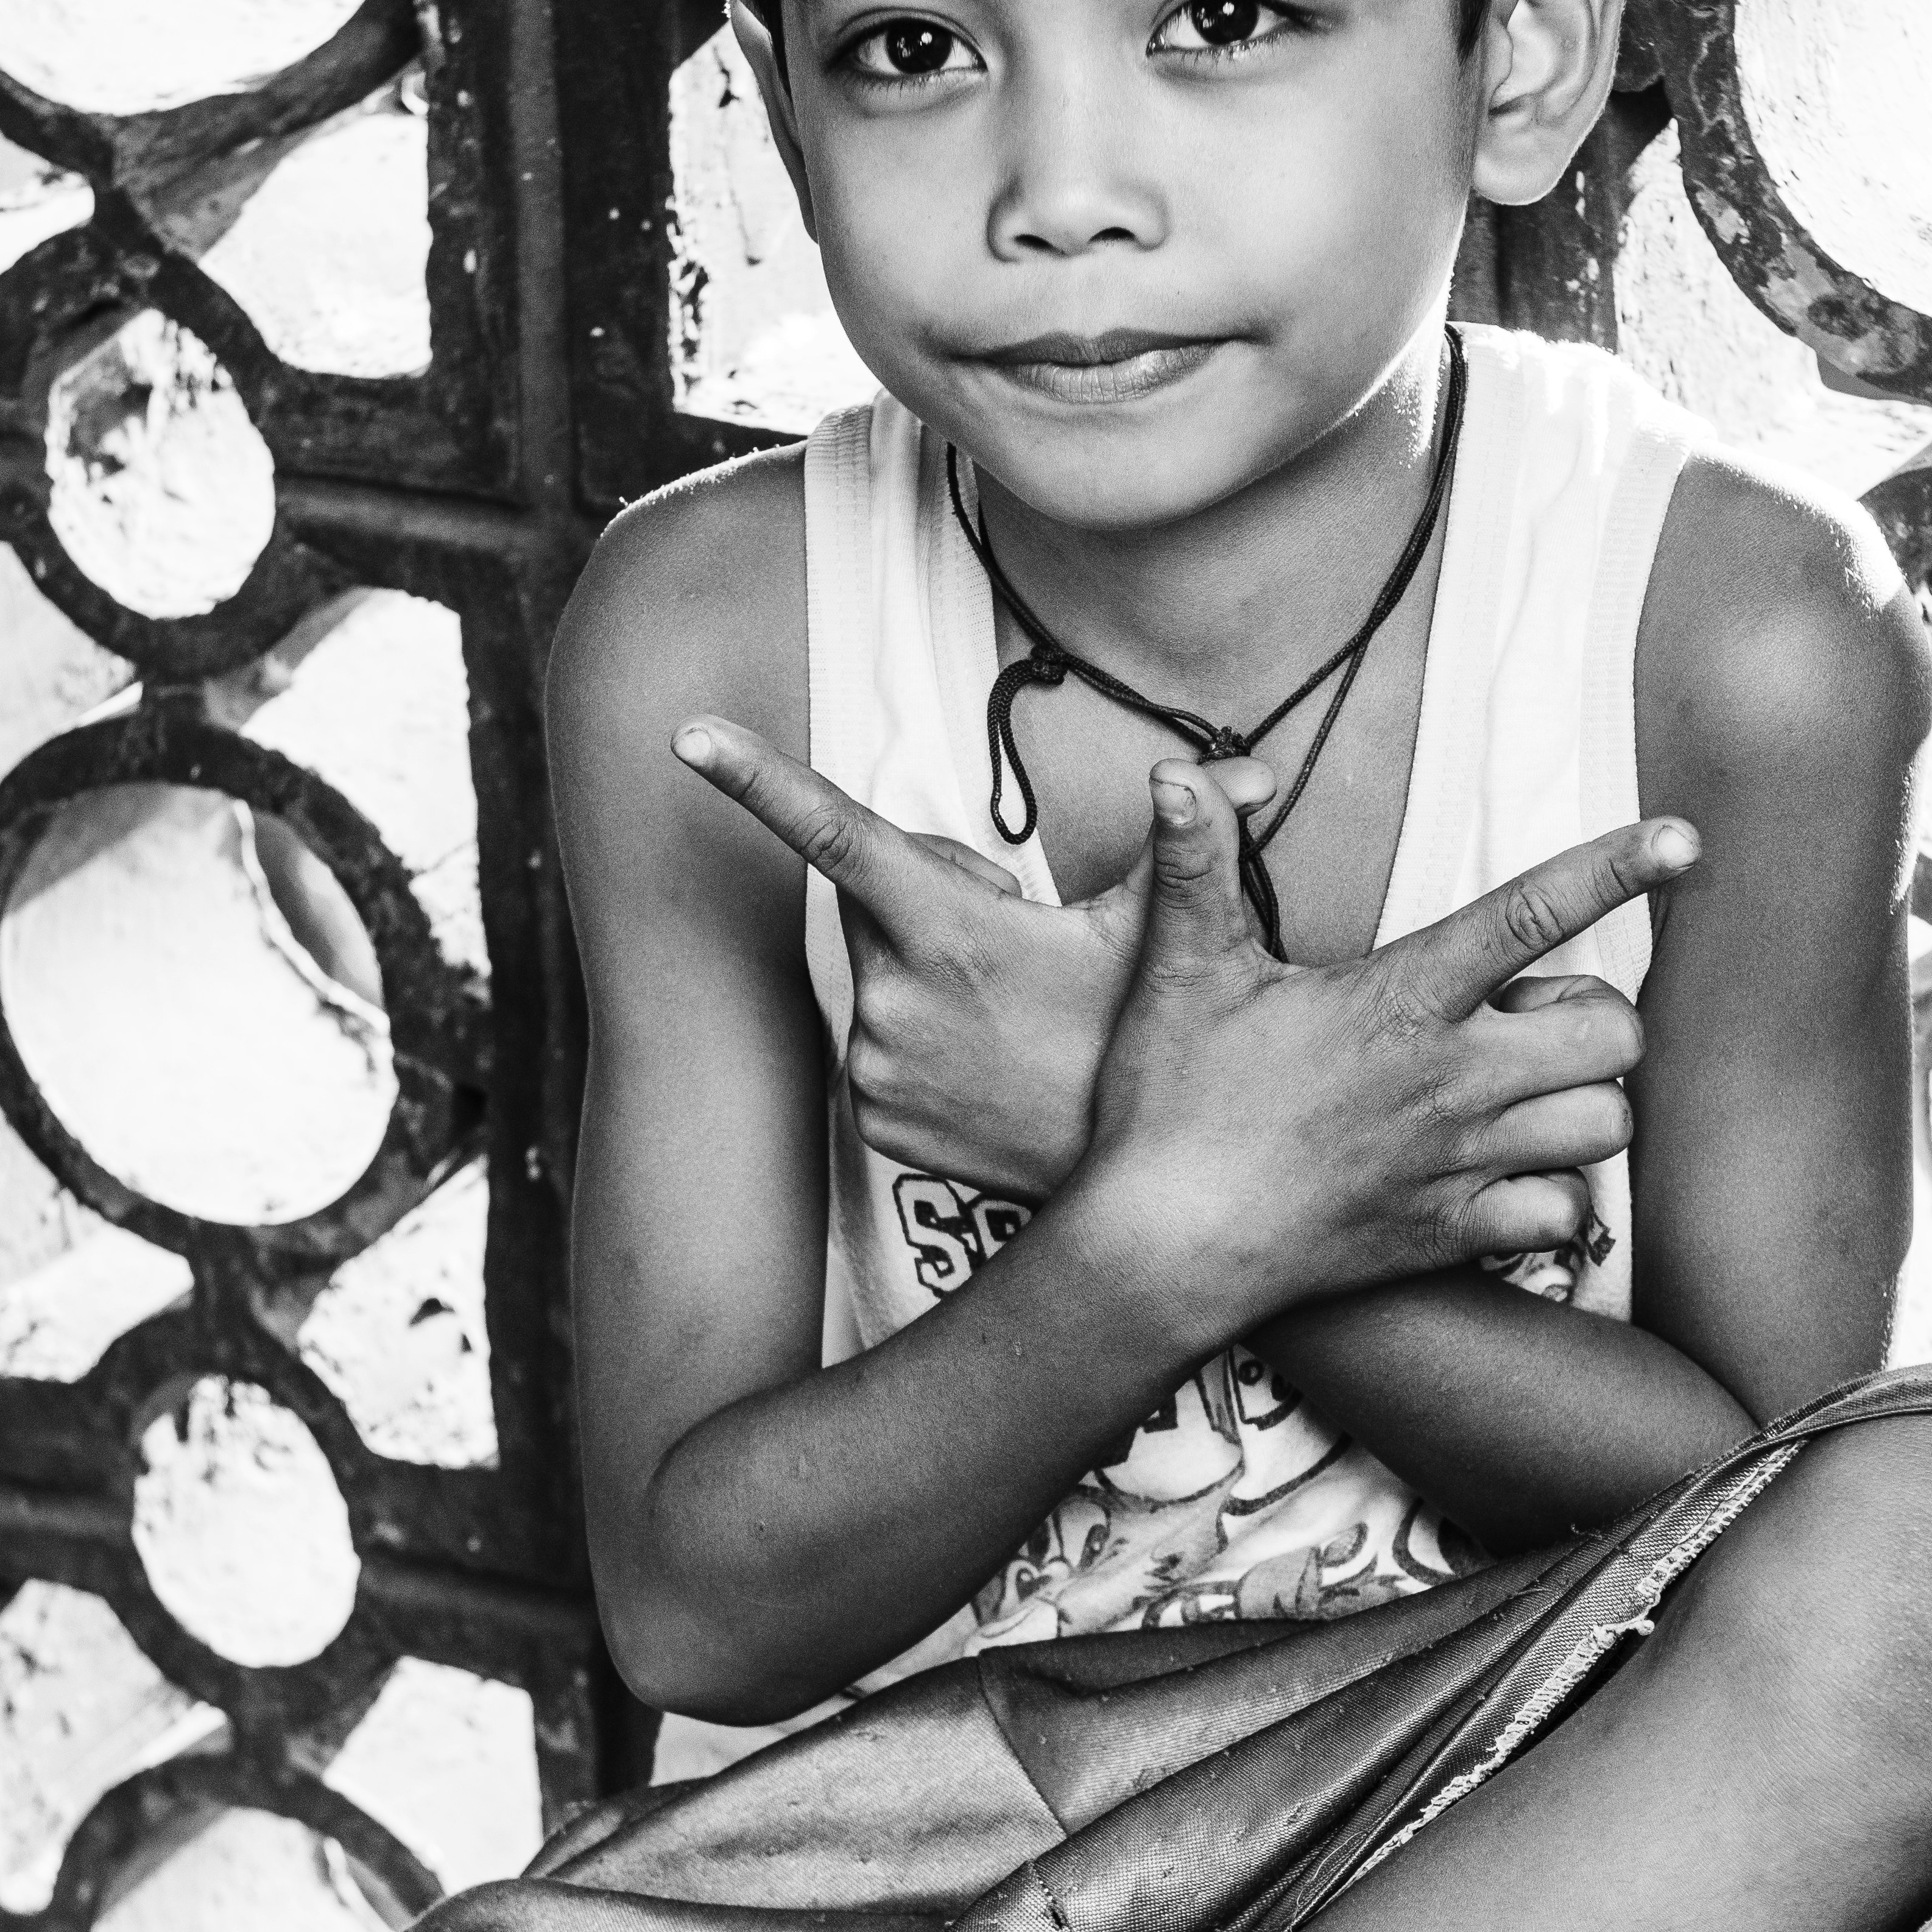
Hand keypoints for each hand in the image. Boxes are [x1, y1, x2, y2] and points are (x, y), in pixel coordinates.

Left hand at [674, 715, 1165, 1198]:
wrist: (1135, 1196)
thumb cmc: (1149, 1044)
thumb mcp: (1169, 936)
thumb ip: (1197, 838)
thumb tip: (1245, 770)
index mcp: (949, 930)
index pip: (837, 833)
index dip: (757, 777)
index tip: (686, 735)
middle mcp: (892, 996)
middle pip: (874, 898)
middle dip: (932, 896)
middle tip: (1019, 940)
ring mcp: (875, 1063)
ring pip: (878, 973)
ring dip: (928, 972)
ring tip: (1010, 1016)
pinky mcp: (872, 1117)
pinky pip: (878, 1043)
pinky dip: (919, 1037)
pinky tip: (983, 1062)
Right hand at [1081, 758, 1696, 1342]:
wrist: (1161, 1249)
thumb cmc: (1169, 1104)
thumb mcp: (1182, 971)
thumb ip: (1195, 867)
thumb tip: (1174, 776)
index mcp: (1399, 999)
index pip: (1530, 914)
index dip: (1616, 868)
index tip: (1685, 839)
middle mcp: (1450, 1080)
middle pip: (1612, 1031)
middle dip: (1598, 1015)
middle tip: (1533, 1016)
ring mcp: (1460, 1162)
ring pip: (1607, 1123)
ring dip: (1587, 1101)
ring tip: (1530, 1090)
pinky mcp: (1453, 1234)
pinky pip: (1564, 1213)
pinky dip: (1556, 1194)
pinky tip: (1510, 1173)